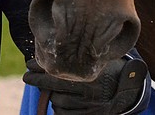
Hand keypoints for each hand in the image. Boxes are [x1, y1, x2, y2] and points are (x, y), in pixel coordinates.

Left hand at [23, 56, 148, 114]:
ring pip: (58, 102)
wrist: (127, 91)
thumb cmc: (110, 69)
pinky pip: (64, 114)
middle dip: (37, 81)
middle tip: (27, 76)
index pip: (58, 72)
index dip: (41, 68)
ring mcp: (86, 106)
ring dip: (50, 95)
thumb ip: (81, 54)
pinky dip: (59, 108)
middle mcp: (87, 92)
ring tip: (46, 88)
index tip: (29, 63)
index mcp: (89, 75)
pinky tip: (59, 99)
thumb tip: (53, 47)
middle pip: (54, 87)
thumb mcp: (99, 57)